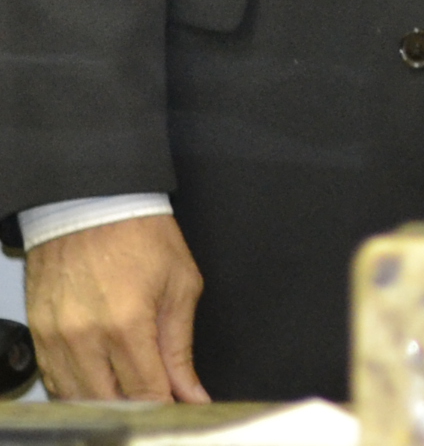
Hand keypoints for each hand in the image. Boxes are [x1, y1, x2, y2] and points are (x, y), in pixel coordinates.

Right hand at [28, 212, 207, 401]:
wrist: (92, 205)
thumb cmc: (142, 237)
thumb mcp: (180, 287)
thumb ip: (181, 349)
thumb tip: (192, 393)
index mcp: (127, 325)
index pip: (146, 394)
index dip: (168, 410)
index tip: (182, 412)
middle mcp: (85, 338)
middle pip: (110, 403)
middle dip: (139, 410)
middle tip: (160, 404)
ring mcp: (55, 339)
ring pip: (78, 399)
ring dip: (107, 404)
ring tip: (132, 395)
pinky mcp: (38, 335)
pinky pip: (55, 381)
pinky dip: (78, 391)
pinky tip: (100, 385)